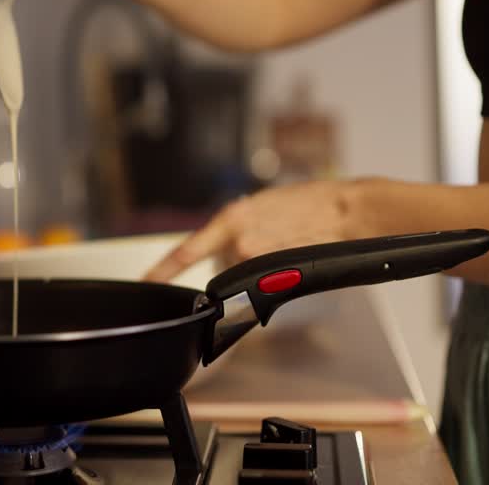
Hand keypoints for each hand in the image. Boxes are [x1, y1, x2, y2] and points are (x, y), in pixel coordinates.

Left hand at [144, 180, 358, 281]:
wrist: (343, 211)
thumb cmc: (309, 203)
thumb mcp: (263, 205)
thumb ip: (239, 225)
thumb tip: (229, 245)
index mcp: (231, 219)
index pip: (186, 251)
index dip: (162, 270)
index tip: (145, 282)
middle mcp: (239, 243)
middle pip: (222, 267)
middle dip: (238, 261)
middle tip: (268, 243)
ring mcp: (257, 263)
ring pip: (243, 278)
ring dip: (257, 269)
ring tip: (283, 248)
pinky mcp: (276, 278)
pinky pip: (262, 286)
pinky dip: (272, 278)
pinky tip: (290, 258)